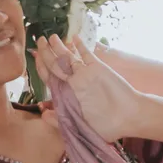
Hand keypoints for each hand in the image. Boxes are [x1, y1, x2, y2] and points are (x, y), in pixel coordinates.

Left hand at [35, 36, 153, 141]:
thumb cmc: (106, 126)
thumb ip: (59, 120)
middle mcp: (75, 82)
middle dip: (45, 52)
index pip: (49, 77)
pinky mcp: (98, 68)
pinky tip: (74, 38)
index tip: (33, 57)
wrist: (129, 117)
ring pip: (68, 57)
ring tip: (50, 37)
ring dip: (59, 46)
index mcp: (68, 95)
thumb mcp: (79, 126)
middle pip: (55, 64)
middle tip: (38, 41)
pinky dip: (80, 46)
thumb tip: (42, 112)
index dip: (41, 67)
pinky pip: (87, 54)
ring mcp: (86, 74)